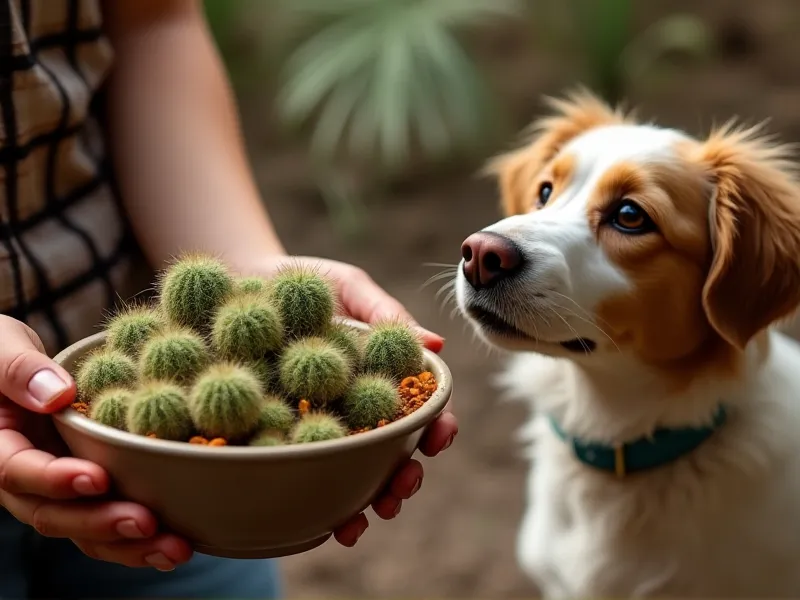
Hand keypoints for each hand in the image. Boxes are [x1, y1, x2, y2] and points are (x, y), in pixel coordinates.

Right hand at [0, 315, 192, 570]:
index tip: (97, 477)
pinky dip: (139, 540)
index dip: (56, 480)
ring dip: (128, 545)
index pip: (20, 473)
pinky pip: (107, 521)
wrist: (22, 367)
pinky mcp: (87, 491)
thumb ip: (20, 372)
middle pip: (55, 515)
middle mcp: (26, 479)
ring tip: (174, 548)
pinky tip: (177, 544)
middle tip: (146, 523)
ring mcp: (57, 490)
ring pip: (85, 530)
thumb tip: (58, 395)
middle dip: (101, 523)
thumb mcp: (1, 349)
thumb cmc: (2, 351)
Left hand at [252, 255, 458, 546]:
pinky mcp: (278, 437)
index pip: (419, 411)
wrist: (235, 282)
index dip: (436, 428)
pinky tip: (311, 523)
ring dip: (360, 506)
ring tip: (355, 527)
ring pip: (349, 476)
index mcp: (380, 378)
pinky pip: (297, 472)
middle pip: (390, 454)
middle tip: (398, 494)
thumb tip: (435, 345)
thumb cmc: (302, 281)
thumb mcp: (347, 288)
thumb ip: (386, 315)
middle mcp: (355, 410)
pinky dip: (309, 501)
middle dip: (401, 480)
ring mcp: (317, 427)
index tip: (439, 440)